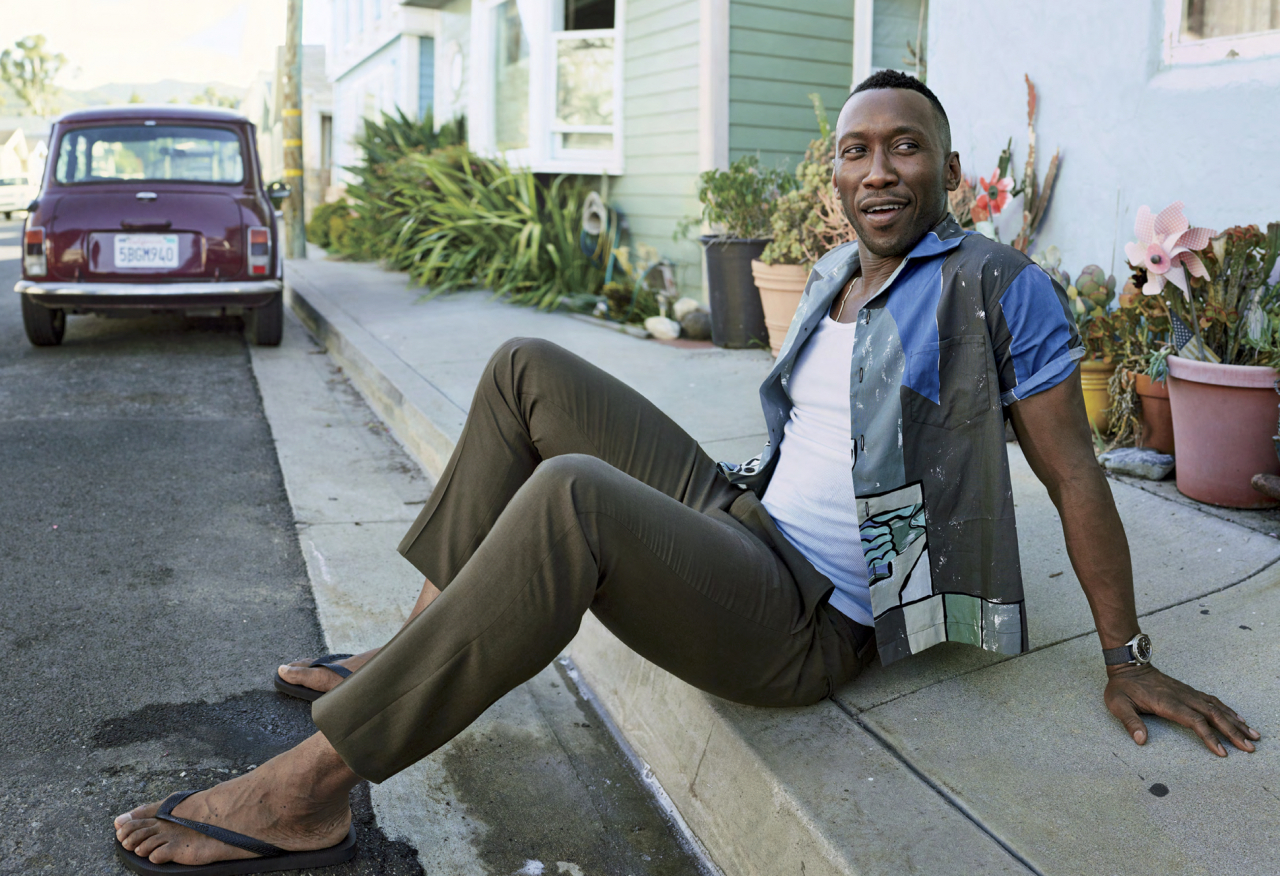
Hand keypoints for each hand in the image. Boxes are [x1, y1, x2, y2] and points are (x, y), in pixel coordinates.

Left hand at [1105, 663, 1260, 755]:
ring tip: (1253, 735)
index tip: (1223, 752)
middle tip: (1250, 747)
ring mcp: (1187, 693)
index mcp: (1167, 702)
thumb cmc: (1122, 687)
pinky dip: (1228, 710)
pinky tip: (1239, 719)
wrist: (1128, 664)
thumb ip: (1130, 722)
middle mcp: (1182, 697)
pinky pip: (1213, 701)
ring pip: (1217, 708)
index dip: (1209, 736)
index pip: (1194, 721)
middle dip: (1233, 732)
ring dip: (1236, 722)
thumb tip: (1140, 740)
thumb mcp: (1118, 703)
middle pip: (1213, 715)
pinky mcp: (1189, 691)